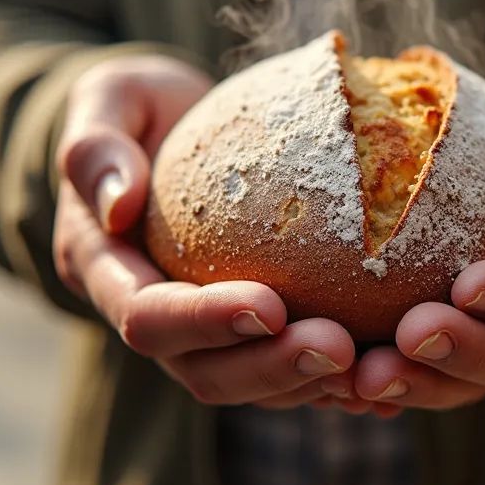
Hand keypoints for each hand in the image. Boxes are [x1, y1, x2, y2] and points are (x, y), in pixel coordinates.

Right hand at [52, 55, 357, 407]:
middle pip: (203, 371)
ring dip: (309, 382)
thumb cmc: (138, 109)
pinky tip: (387, 366)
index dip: (205, 320)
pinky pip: (287, 372)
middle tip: (340, 347)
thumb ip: (97, 145)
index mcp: (105, 271)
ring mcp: (200, 335)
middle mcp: (152, 318)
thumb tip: (119, 204)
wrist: (168, 131)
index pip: (147, 316)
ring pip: (250, 385)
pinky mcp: (246, 334)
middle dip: (270, 367)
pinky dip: (332, 377)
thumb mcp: (109, 100)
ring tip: (372, 363)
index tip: (269, 305)